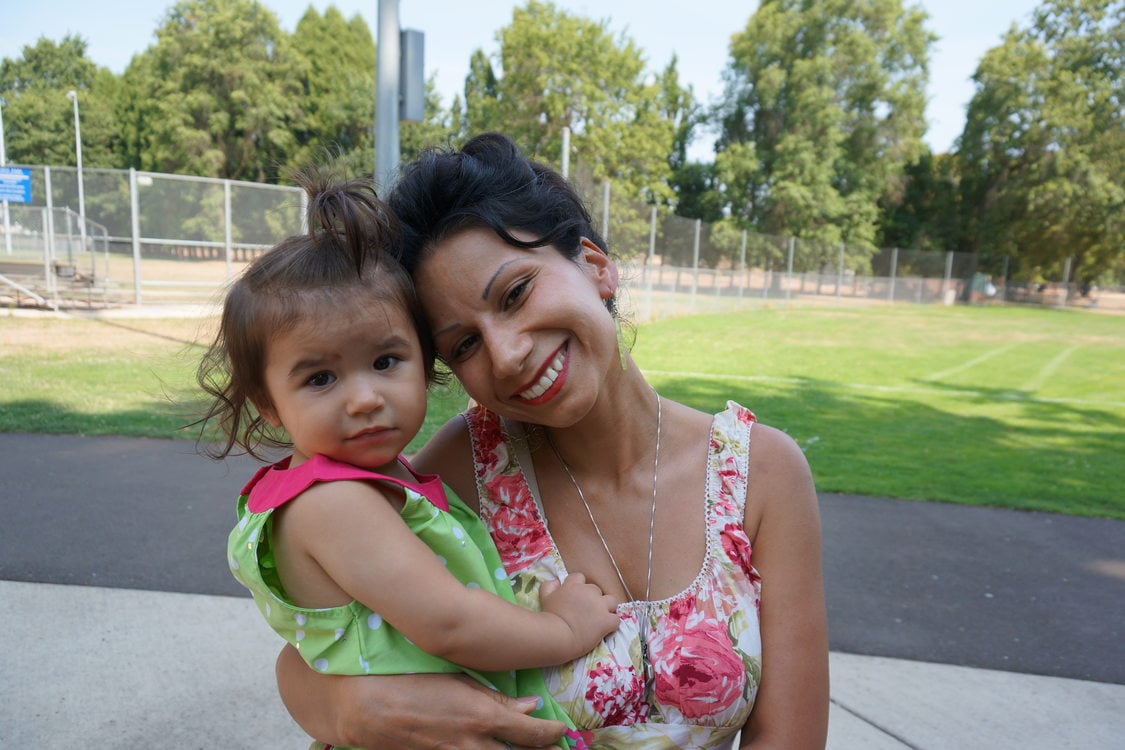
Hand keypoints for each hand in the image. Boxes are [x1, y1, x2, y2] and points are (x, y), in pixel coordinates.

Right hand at [333, 673, 567, 748]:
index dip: (552, 734)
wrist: (365, 706)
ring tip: (524, 748)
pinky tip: (485, 747)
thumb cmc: (411, 680)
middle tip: (553, 748)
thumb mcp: (459, 679)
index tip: (561, 732)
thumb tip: (530, 706)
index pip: (531, 734)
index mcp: (482, 718)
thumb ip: (497, 698)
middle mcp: (473, 745)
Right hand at [539, 572, 620, 654]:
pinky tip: (604, 629)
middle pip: (597, 590)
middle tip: (586, 611)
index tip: (576, 597)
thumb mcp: (544, 598)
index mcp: (574, 585)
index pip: (580, 577)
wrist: (559, 636)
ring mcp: (600, 606)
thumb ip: (549, 586)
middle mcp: (589, 592)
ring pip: (612, 601)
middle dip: (593, 598)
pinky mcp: (607, 621)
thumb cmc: (549, 617)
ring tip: (600, 618)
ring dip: (607, 608)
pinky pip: (616, 619)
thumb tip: (556, 581)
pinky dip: (611, 624)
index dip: (579, 587)